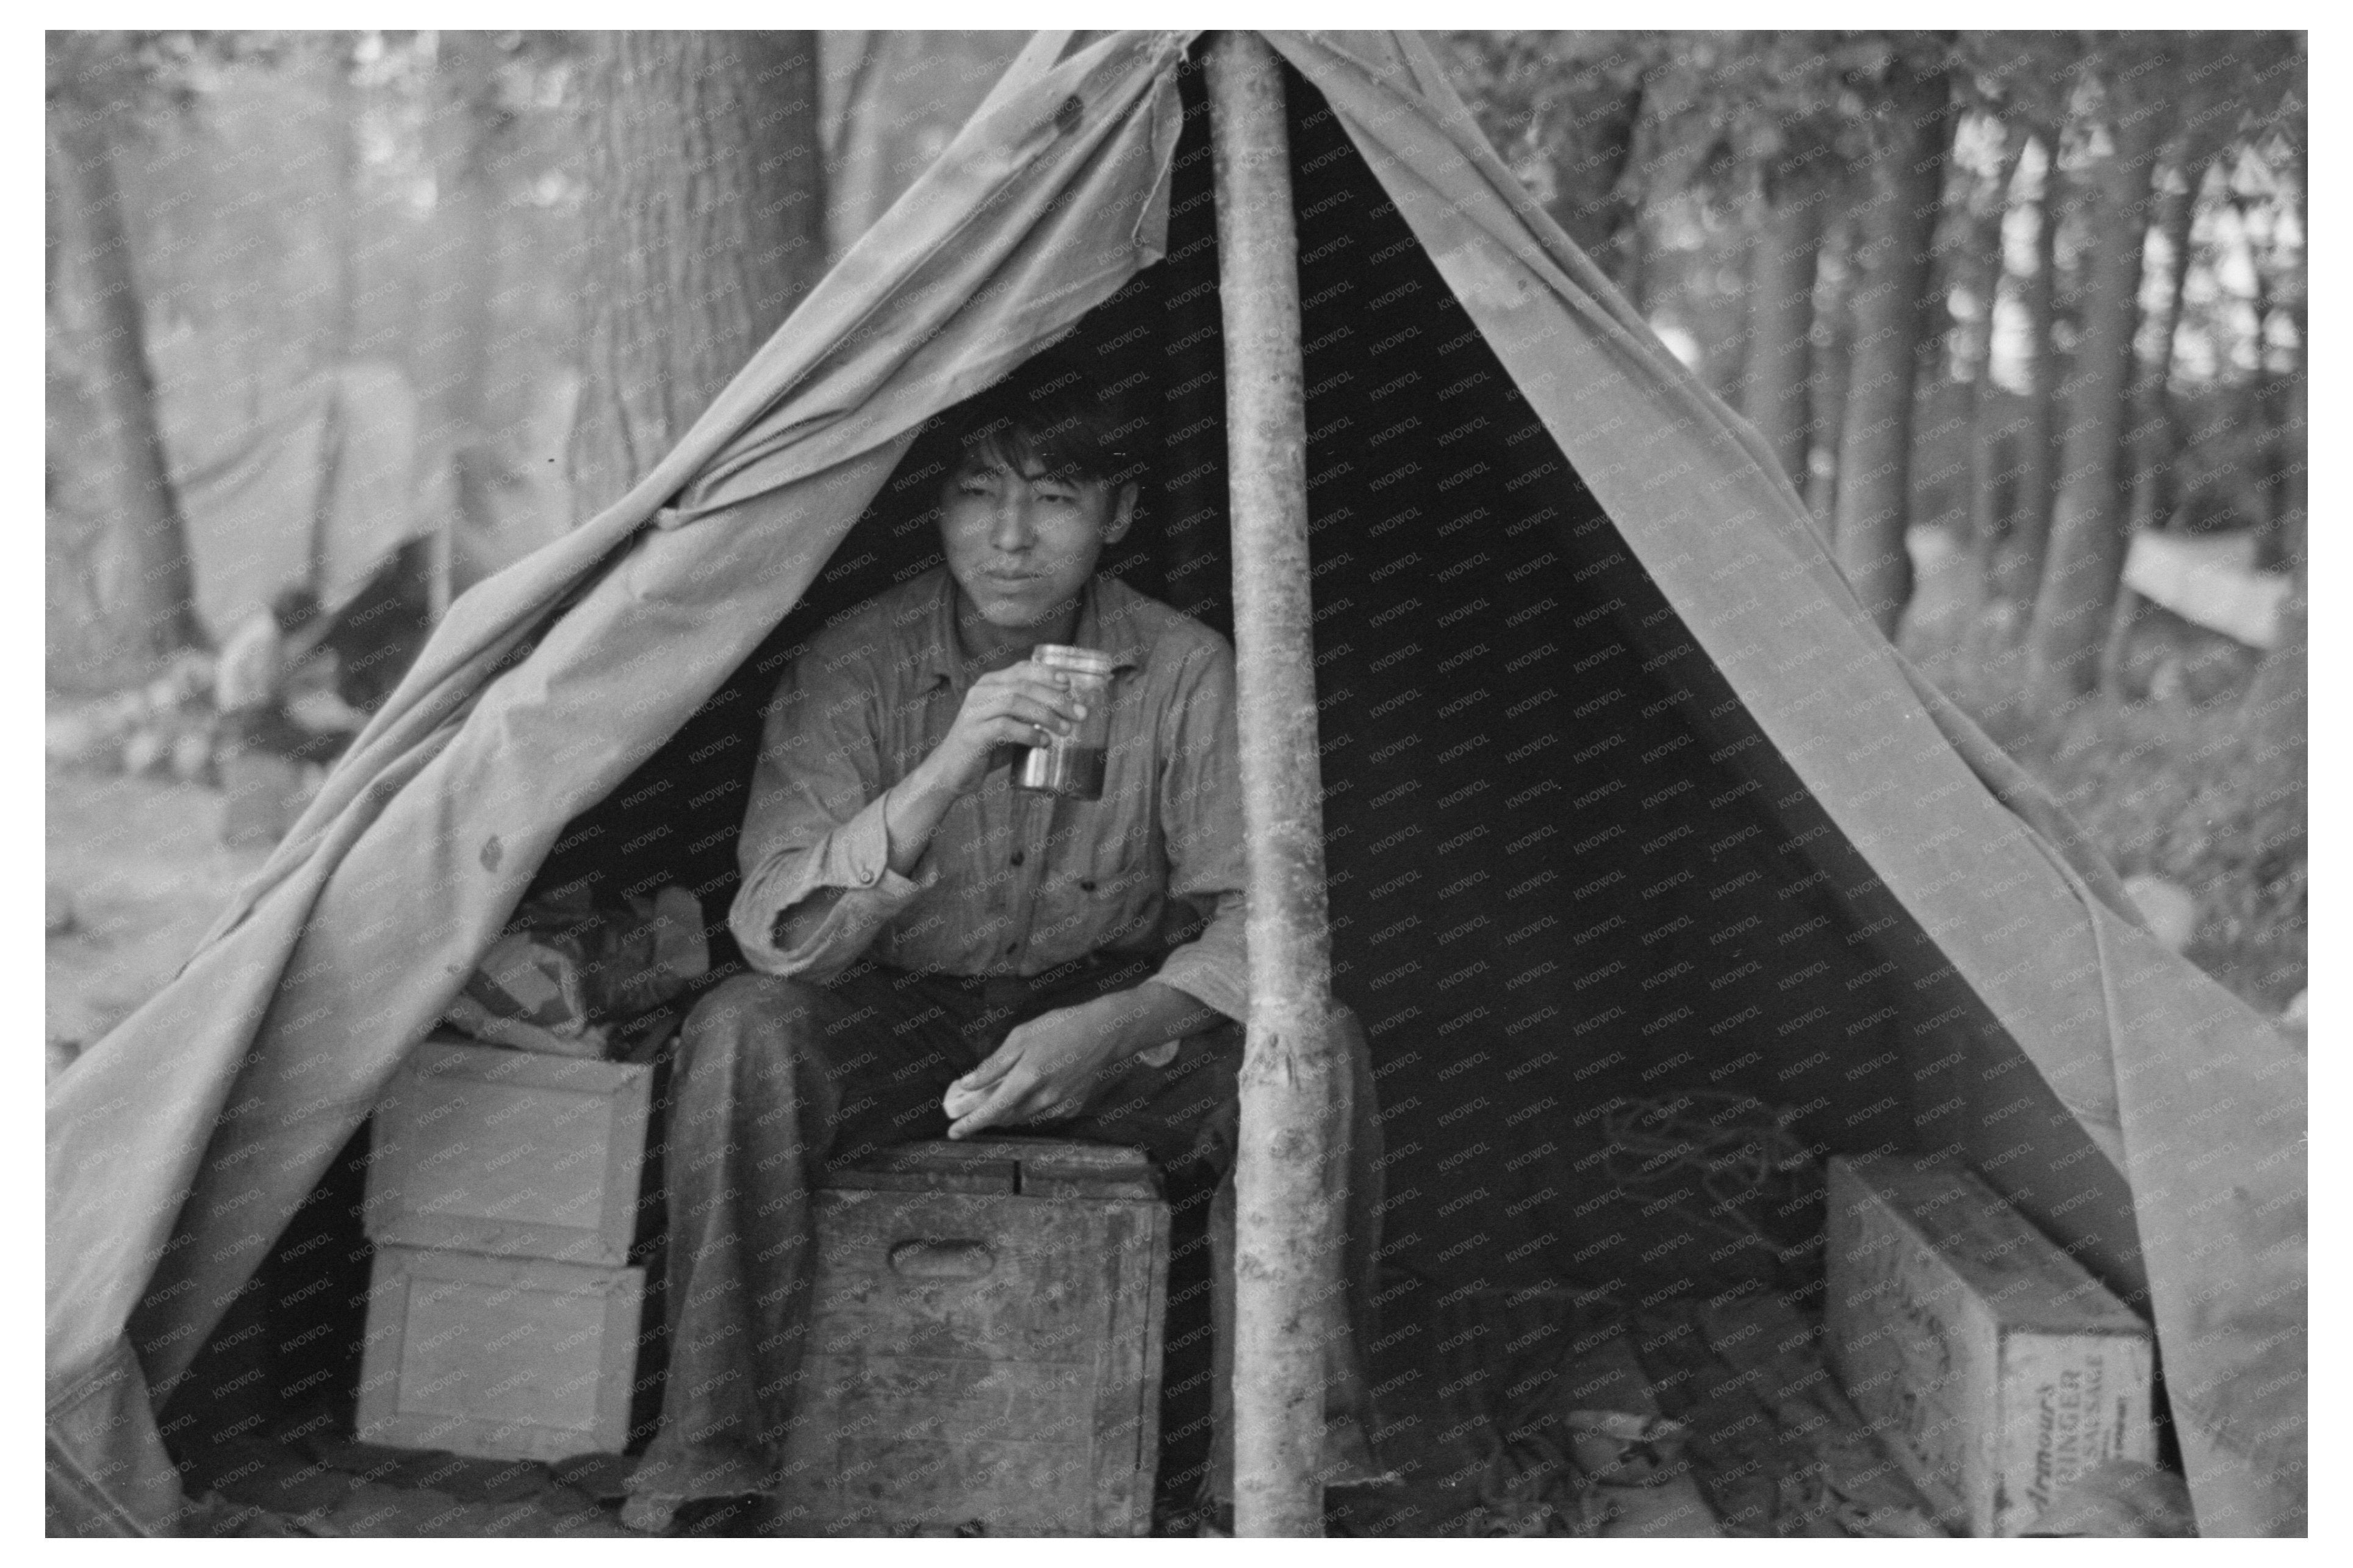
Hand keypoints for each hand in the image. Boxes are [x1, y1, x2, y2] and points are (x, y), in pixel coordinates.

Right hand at [922, 659, 1089, 797]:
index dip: (1048, 673)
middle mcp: (980, 692)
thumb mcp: (1011, 725)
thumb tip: (1069, 713)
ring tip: (1066, 730)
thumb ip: (1030, 715)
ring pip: (1015, 702)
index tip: (1070, 684)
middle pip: (1024, 685)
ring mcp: (974, 712)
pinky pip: (1004, 727)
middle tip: (1080, 714)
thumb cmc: (986, 748)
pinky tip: (1044, 742)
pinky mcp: (972, 734)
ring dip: (1046, 715)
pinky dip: (1029, 733)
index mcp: (989, 684)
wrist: (951, 773)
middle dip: (1057, 698)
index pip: (1022, 669)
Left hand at [944, 999, 1121, 1138]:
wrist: (1106, 1032)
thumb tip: (967, 1084)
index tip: (952, 1132)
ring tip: (997, 1097)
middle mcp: (1043, 1098)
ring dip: (1005, 1113)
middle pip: (1005, 1117)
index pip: (992, 1109)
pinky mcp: (1072, 1107)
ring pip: (1023, 1118)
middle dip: (985, 1116)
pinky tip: (1030, 1092)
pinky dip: (1028, 1108)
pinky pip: (1042, 1114)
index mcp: (1027, 1078)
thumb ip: (994, 1064)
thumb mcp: (1022, 1036)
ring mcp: (1060, 1105)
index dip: (971, 1123)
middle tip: (969, 1108)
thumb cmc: (1061, 1027)